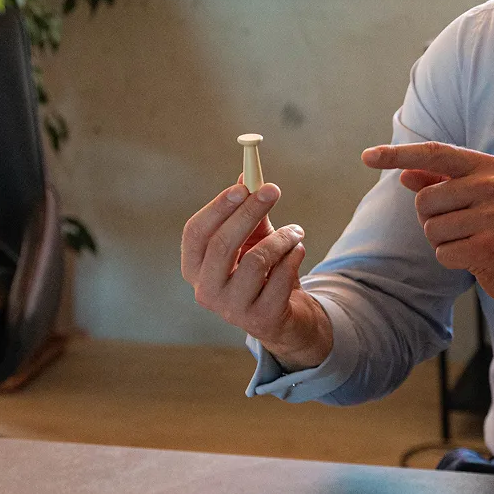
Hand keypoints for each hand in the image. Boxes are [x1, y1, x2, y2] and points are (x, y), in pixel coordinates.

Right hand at [181, 182, 332, 370]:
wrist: (285, 317)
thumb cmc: (262, 272)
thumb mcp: (252, 239)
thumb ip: (247, 211)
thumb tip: (247, 174)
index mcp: (194, 267)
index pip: (196, 233)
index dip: (218, 207)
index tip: (243, 186)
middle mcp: (206, 291)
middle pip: (222, 244)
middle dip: (249, 212)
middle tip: (272, 190)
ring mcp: (231, 309)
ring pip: (256, 261)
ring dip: (281, 238)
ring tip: (296, 232)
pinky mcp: (260, 320)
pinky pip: (280, 279)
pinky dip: (293, 258)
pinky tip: (299, 251)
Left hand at [360, 141, 493, 319]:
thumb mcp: (481, 199)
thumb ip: (442, 183)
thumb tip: (404, 174)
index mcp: (487, 167)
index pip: (433, 153)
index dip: (397, 155)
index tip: (367, 156)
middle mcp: (490, 185)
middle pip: (424, 200)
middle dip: (433, 221)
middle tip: (464, 229)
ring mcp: (491, 215)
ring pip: (431, 230)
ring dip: (445, 243)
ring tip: (474, 243)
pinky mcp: (488, 246)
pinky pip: (442, 253)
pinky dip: (453, 261)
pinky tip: (478, 259)